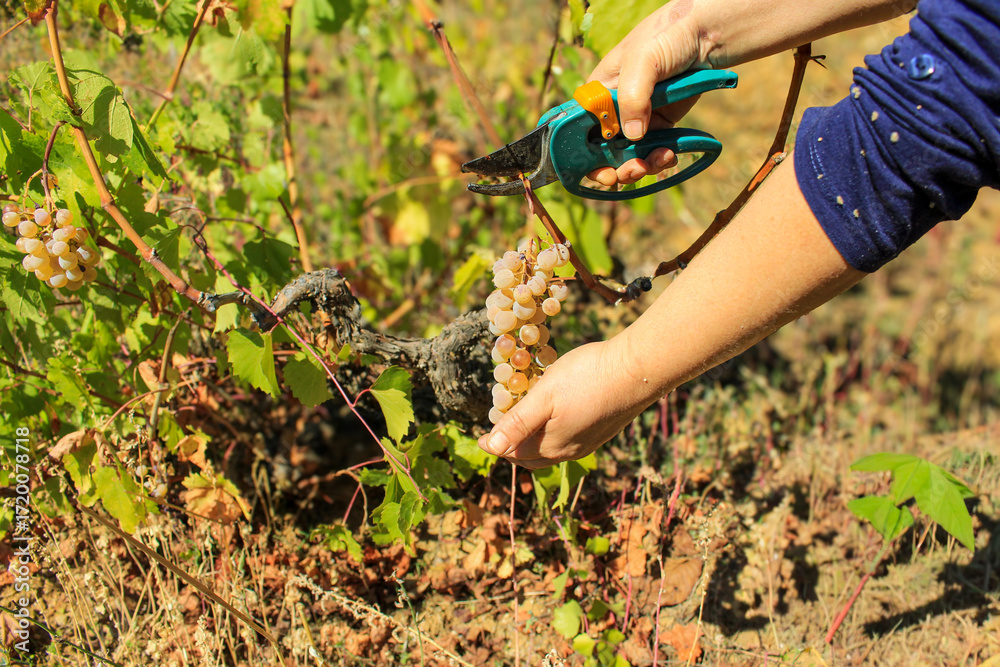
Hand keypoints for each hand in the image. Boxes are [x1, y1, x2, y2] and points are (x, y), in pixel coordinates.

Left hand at [478, 339, 653, 469]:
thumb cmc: (587, 378)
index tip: (480, 438)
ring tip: (522, 425)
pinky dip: (551, 434)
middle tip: (498, 434)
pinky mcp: (602, 431)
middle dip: (512, 447)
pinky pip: (568, 440)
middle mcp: (570, 451)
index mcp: (551, 446)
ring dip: (533, 441)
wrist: (638, 371)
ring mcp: (589, 443)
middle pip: (531, 456)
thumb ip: (518, 423)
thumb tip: (491, 447)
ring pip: (551, 450)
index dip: (494, 444)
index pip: (513, 452)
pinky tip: (553, 418)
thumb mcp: (544, 396)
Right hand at [586, 1, 711, 186]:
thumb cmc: (666, 35)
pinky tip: (669, 155)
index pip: (580, 129)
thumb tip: (632, 135)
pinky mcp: (660, 123)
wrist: (708, 33)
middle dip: (615, 168)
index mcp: (599, 92)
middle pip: (603, 150)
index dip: (585, 155)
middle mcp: (614, 108)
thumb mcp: (643, 60)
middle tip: (631, 171)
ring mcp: (637, 118)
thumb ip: (633, 97)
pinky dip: (659, 159)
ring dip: (641, 166)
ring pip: (630, 155)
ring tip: (659, 160)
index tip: (601, 171)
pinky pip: (653, 150)